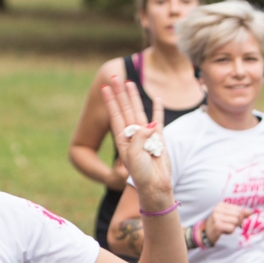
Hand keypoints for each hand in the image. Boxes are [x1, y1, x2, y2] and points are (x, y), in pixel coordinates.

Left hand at [102, 74, 170, 209]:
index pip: (115, 115)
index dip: (110, 101)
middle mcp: (132, 134)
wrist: (155, 184)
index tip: (105, 88)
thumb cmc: (142, 173)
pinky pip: (158, 120)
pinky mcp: (158, 137)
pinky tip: (157, 99)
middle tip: (115, 78)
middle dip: (120, 93)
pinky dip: (157, 109)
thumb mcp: (134, 156)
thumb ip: (138, 139)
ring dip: (134, 97)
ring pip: (139, 111)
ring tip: (130, 83)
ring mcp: (145, 134)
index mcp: (123, 138)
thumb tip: (149, 126)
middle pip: (125, 108)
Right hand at [203, 202, 254, 245]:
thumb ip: (240, 213)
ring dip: (233, 227)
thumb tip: (251, 212)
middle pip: (238, 215)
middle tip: (230, 225)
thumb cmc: (218, 223)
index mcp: (221, 205)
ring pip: (235, 222)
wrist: (206, 233)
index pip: (239, 210)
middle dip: (237, 222)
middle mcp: (218, 209)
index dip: (239, 217)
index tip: (232, 221)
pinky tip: (224, 232)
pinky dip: (230, 232)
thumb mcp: (228, 216)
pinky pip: (231, 228)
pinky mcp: (217, 226)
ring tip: (226, 228)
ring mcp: (216, 217)